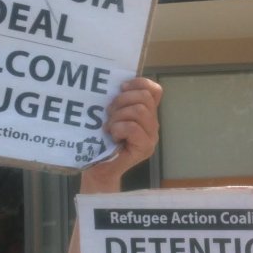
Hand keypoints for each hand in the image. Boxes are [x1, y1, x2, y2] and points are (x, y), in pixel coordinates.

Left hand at [82, 77, 161, 192]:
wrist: (99, 169)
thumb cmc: (101, 141)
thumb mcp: (111, 115)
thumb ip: (120, 102)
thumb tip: (118, 85)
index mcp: (147, 114)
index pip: (154, 90)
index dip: (138, 83)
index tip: (120, 88)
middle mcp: (153, 124)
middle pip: (145, 98)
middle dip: (122, 101)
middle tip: (109, 113)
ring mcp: (151, 137)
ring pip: (139, 111)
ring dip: (118, 116)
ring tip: (110, 127)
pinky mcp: (145, 148)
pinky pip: (133, 128)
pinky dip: (118, 128)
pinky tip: (112, 136)